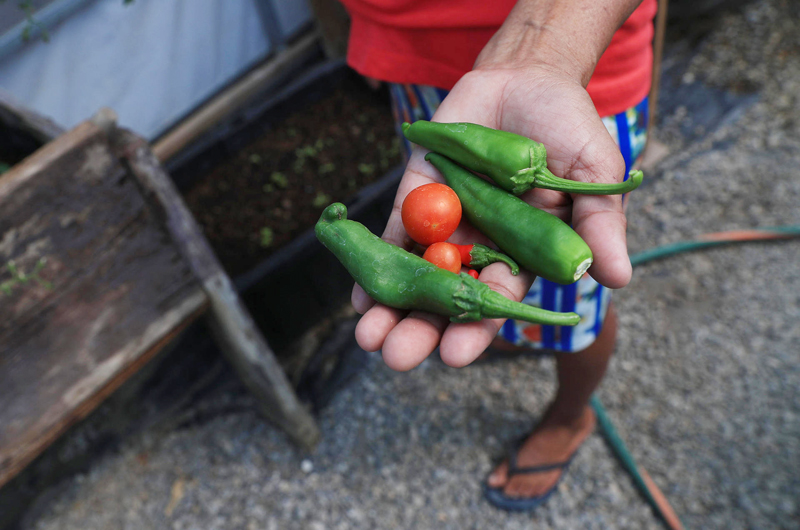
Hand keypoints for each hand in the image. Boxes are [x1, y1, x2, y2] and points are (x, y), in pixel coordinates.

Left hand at [351, 64, 629, 370]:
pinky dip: (375, 258)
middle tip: (396, 356)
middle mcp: (480, 247)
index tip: (453, 355)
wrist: (527, 79)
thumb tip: (617, 278)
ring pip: (414, 272)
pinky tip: (358, 291)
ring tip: (368, 336)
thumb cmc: (569, 129)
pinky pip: (395, 232)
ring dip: (390, 304)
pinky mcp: (417, 196)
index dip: (476, 328)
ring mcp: (446, 223)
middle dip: (421, 328)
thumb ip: (599, 226)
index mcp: (522, 254)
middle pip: (447, 297)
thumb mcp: (594, 176)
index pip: (496, 300)